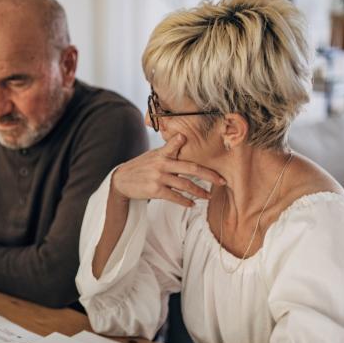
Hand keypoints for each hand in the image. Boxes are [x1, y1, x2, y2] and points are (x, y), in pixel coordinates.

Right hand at [111, 134, 225, 206]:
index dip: (191, 145)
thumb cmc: (141, 167)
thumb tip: (183, 137)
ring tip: (208, 196)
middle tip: (222, 181)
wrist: (121, 180)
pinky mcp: (155, 190)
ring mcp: (158, 177)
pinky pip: (174, 197)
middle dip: (209, 176)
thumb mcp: (154, 154)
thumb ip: (169, 149)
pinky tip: (191, 204)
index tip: (214, 156)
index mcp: (163, 153)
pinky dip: (184, 201)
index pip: (181, 148)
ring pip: (185, 185)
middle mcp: (162, 164)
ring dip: (199, 192)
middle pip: (191, 168)